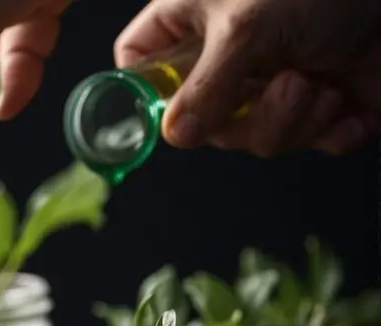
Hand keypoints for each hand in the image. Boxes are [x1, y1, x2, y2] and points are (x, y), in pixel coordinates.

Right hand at [116, 0, 380, 156]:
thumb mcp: (248, 26)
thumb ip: (206, 86)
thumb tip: (175, 135)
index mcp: (194, 22)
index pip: (140, 66)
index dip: (144, 96)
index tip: (166, 117)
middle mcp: (229, 56)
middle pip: (203, 122)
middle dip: (249, 119)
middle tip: (287, 85)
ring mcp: (275, 82)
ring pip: (257, 139)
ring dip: (293, 123)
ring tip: (319, 85)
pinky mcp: (323, 106)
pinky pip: (309, 145)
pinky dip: (330, 132)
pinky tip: (344, 102)